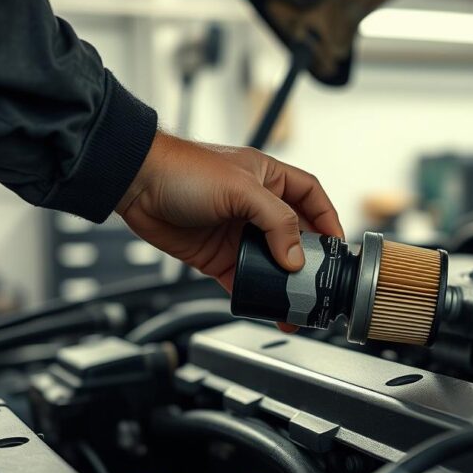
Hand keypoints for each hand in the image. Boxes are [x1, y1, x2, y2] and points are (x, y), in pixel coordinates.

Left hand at [115, 131, 343, 291]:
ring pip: (271, 262)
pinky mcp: (217, 254)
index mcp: (270, 178)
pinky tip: (263, 304)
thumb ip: (276, 222)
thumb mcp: (241, 188)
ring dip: (283, 283)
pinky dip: (254, 292)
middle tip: (318, 284)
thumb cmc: (184, 168)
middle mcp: (257, 205)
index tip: (337, 246)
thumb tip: (294, 258)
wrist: (136, 183)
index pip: (312, 198)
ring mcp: (237, 232)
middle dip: (308, 261)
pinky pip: (244, 278)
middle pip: (294, 236)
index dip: (328, 219)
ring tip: (294, 304)